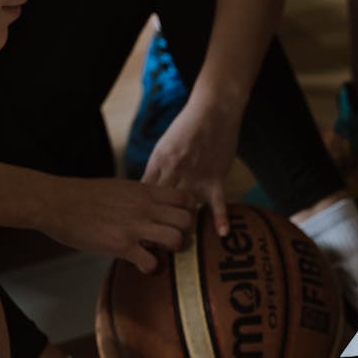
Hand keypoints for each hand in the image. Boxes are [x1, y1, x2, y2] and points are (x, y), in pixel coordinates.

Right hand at [42, 176, 194, 273]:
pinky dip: (151, 268)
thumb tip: (155, 206)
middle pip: (187, 220)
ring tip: (160, 252)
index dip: (188, 211)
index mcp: (144, 191)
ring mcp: (134, 226)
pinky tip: (143, 266)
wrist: (55, 202)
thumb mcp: (119, 187)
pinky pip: (151, 262)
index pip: (185, 198)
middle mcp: (144, 207)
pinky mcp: (120, 245)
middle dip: (185, 232)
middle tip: (174, 239)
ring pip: (176, 239)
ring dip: (172, 250)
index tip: (179, 220)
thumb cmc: (83, 195)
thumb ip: (141, 196)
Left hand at [142, 100, 239, 236]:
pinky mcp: (215, 176)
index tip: (134, 231)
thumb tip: (147, 190)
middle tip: (153, 248)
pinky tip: (222, 233)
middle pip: (160, 206)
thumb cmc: (188, 127)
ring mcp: (195, 174)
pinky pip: (217, 201)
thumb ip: (158, 169)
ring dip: (182, 227)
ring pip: (185, 207)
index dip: (137, 214)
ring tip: (179, 248)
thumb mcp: (165, 146)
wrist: (213, 110)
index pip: (143, 194)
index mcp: (157, 163)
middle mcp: (173, 170)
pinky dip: (220, 217)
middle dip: (155, 227)